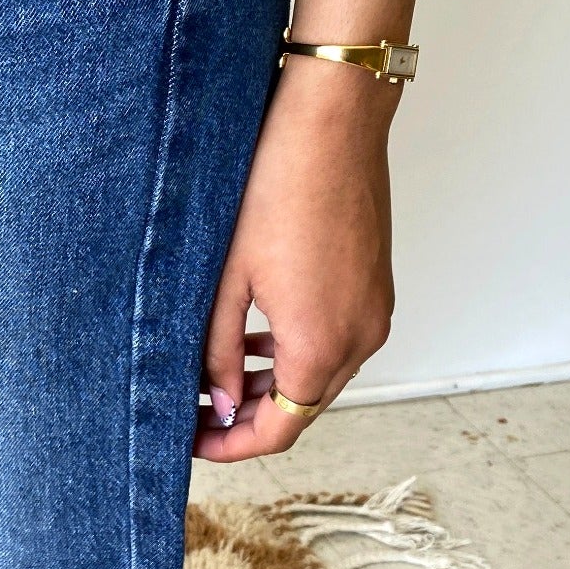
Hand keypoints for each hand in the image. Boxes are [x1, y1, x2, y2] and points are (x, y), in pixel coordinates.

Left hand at [195, 56, 396, 459]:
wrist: (332, 122)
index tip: (193, 441)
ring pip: (322, 375)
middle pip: (304, 408)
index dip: (232, 445)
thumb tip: (220, 404)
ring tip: (219, 374)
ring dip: (275, 385)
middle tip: (197, 410)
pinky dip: (300, 352)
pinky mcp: (376, 285)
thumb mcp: (227, 278)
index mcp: (322, 343)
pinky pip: (338, 340)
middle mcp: (361, 336)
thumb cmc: (276, 186)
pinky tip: (259, 335)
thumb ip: (219, 351)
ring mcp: (375, 310)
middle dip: (250, 418)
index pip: (279, 429)